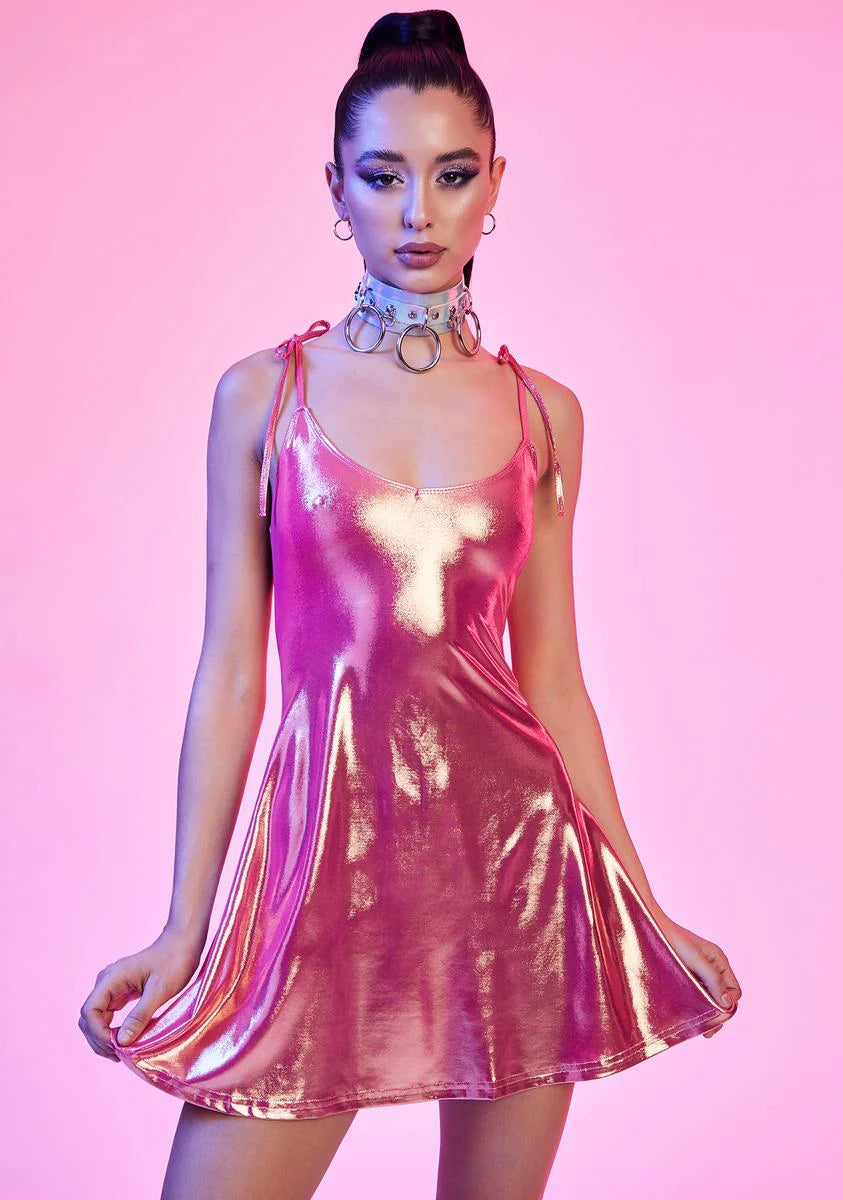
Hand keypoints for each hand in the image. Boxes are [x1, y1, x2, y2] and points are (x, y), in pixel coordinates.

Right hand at [79, 926, 203, 1060]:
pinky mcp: (120, 994)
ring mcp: (112, 988)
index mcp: (111, 978)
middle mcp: (106, 983)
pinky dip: (111, 1032)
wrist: (182, 944)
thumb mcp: (160, 991)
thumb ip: (139, 1015)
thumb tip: (121, 1043)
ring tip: (122, 1054)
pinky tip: (124, 1042)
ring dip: (103, 1038)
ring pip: (96, 1019)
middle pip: (88, 1018)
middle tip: (119, 1056)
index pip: (90, 1011)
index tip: (117, 1047)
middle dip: (99, 1040)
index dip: (98, 1033)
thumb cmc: (174, 963)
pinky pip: (107, 1017)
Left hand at [654, 914, 741, 1037]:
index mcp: (719, 961)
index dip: (728, 1007)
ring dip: (706, 1013)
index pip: (734, 992)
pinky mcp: (684, 978)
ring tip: (698, 1028)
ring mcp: (698, 974)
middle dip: (718, 1015)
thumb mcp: (695, 959)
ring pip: (709, 999)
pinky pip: (696, 996)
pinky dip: (695, 1007)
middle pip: (723, 998)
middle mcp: (711, 968)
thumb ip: (713, 980)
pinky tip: (688, 1017)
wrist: (647, 927)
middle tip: (706, 1032)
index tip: (716, 1018)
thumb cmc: (672, 939)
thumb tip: (727, 1005)